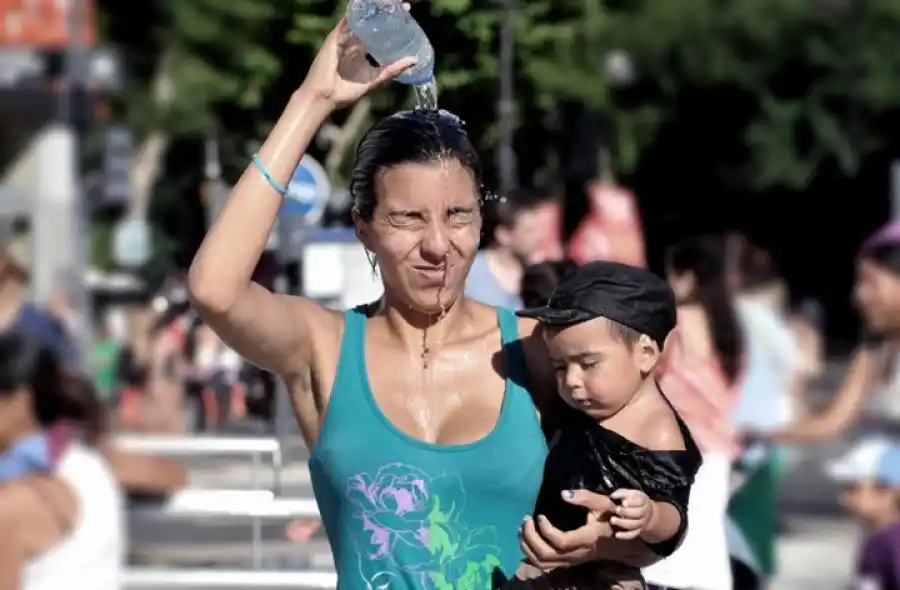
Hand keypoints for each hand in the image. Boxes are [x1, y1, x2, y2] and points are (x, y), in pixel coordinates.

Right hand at [299, 5, 416, 108]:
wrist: (325, 97)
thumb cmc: (346, 92)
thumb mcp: (375, 80)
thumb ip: (393, 70)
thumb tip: (414, 61)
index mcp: (360, 51)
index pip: (377, 33)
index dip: (390, 25)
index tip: (406, 17)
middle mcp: (352, 42)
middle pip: (370, 23)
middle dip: (384, 14)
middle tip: (403, 7)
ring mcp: (343, 38)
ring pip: (360, 18)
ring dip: (373, 10)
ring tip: (390, 3)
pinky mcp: (335, 37)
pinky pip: (346, 20)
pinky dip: (356, 11)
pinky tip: (367, 4)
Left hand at [519, 490, 616, 569]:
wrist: (619, 542)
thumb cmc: (610, 519)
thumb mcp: (603, 504)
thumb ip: (585, 498)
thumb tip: (563, 494)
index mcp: (586, 539)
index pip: (561, 541)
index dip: (546, 529)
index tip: (539, 515)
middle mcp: (576, 554)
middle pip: (546, 554)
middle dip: (530, 537)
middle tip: (525, 519)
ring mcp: (570, 561)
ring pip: (543, 563)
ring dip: (527, 547)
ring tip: (521, 529)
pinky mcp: (566, 562)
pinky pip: (544, 565)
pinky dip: (530, 554)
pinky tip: (526, 539)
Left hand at [609, 489, 652, 539]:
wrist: (646, 512)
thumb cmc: (634, 500)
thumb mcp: (630, 493)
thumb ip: (621, 493)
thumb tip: (613, 496)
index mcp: (643, 501)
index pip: (640, 501)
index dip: (632, 503)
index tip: (624, 503)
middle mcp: (645, 513)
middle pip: (637, 513)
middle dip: (626, 512)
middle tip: (616, 510)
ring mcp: (642, 523)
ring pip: (634, 525)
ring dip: (623, 523)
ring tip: (612, 520)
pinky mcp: (638, 531)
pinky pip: (632, 535)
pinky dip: (625, 536)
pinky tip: (616, 535)